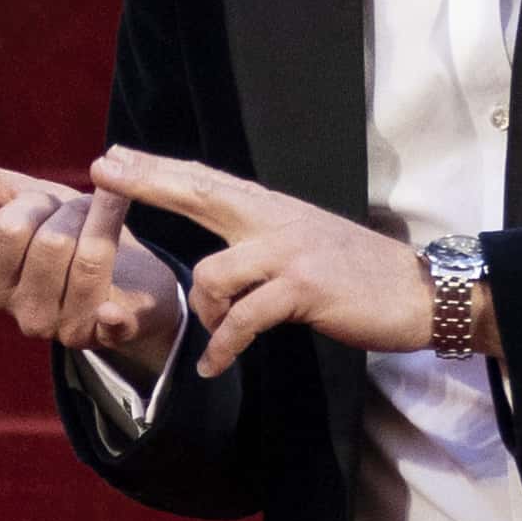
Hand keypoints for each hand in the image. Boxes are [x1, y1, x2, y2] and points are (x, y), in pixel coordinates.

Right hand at [0, 141, 182, 379]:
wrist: (131, 273)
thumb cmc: (68, 234)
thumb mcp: (23, 204)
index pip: (8, 229)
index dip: (36, 205)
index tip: (48, 207)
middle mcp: (27, 317)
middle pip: (51, 242)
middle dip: (73, 212)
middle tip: (83, 214)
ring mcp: (70, 329)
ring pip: (88, 259)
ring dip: (106, 221)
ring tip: (109, 217)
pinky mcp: (114, 336)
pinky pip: (113, 325)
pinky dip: (112, 318)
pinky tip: (111, 310)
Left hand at [89, 148, 461, 380]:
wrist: (419, 291)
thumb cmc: (358, 273)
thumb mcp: (303, 241)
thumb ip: (261, 238)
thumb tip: (222, 252)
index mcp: (272, 208)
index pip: (205, 180)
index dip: (159, 167)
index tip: (116, 155)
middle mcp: (275, 219)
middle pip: (198, 193)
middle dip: (147, 182)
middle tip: (102, 172)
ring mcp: (289, 251)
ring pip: (212, 273)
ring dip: (206, 313)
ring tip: (219, 336)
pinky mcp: (302, 288)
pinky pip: (243, 320)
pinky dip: (224, 347)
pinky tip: (214, 365)